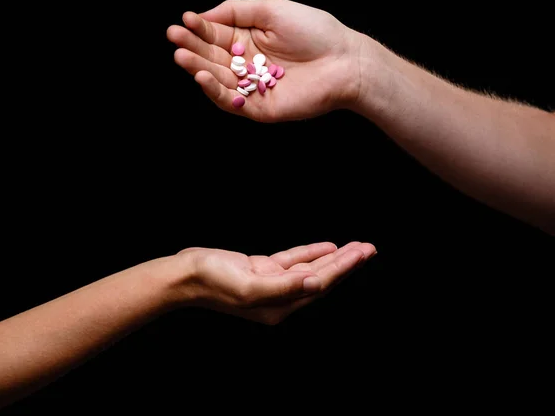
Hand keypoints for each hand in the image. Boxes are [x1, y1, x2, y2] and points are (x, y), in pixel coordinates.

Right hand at [166, 0, 364, 121]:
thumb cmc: (314, 31)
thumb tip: (204, 16)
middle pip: (212, 56)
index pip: (216, 35)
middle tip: (174, 37)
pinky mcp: (259, 108)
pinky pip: (232, 101)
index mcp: (249, 40)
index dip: (199, 28)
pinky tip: (203, 75)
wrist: (343, 61)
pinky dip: (215, 91)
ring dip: (197, 68)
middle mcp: (247, 64)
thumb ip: (237, 11)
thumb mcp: (271, 9)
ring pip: (218, 79)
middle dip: (192, 47)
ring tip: (181, 56)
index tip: (185, 21)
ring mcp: (252, 87)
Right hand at [175, 241, 375, 324]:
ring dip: (334, 257)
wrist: (185, 274)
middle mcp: (279, 297)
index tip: (362, 254)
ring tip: (357, 247)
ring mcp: (271, 282)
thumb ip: (283, 287)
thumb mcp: (248, 287)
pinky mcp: (262, 269)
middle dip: (346, 263)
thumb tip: (315, 284)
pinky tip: (327, 247)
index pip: (319, 285)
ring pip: (310, 268)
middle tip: (369, 248)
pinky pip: (293, 260)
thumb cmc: (212, 282)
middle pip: (320, 278)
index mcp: (279, 307)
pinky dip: (311, 252)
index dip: (343, 269)